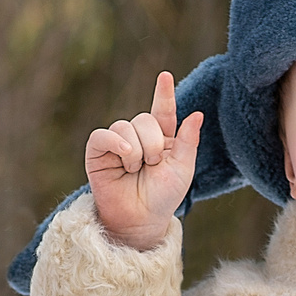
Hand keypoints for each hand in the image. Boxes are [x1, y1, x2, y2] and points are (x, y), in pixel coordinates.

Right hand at [86, 71, 205, 249]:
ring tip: (135, 169)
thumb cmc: (162, 197)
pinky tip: (124, 155)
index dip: (163, 94)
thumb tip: (197, 114)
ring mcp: (117, 143)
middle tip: (151, 165)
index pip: (163, 111)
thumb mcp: (182, 170)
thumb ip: (188, 142)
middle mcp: (139, 137)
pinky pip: (102, 135)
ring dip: (136, 150)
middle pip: (144, 119)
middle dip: (152, 143)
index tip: (165, 76)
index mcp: (162, 138)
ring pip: (125, 126)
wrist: (140, 219)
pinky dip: (115, 142)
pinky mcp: (98, 152)